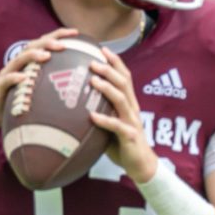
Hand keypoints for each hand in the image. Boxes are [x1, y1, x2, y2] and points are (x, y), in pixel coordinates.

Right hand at [0, 31, 71, 132]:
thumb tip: (78, 82)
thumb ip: (51, 82)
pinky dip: (15, 78)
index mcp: (28, 63)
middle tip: (63, 44)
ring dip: (33, 56)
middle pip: (32, 47)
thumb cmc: (17, 101)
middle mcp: (17, 65)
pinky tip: (24, 77)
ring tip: (46, 55)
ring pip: (19, 60)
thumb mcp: (37, 89)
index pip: (43, 44)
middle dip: (48, 42)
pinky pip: (6, 81)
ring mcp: (6, 75)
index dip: (58, 36)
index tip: (76, 33)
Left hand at [85, 51, 158, 183]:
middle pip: (124, 83)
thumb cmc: (122, 144)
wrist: (142, 166)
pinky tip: (91, 116)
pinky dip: (104, 120)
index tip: (102, 48)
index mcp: (129, 104)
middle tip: (92, 60)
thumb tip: (73, 103)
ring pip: (121, 100)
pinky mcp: (130, 137)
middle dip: (109, 69)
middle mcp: (132, 109)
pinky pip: (117, 126)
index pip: (124, 77)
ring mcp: (132, 122)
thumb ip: (99, 111)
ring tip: (93, 80)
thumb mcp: (110, 124)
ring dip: (107, 88)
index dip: (115, 62)